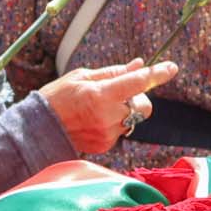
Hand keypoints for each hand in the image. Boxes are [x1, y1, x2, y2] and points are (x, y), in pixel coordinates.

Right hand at [37, 58, 178, 154]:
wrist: (40, 128)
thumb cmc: (58, 97)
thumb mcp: (82, 76)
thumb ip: (114, 72)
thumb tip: (139, 65)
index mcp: (101, 94)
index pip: (138, 82)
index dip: (157, 74)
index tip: (171, 67)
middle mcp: (108, 116)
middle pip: (144, 105)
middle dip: (137, 98)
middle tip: (117, 94)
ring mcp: (108, 133)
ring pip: (132, 119)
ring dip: (123, 111)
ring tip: (98, 109)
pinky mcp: (106, 145)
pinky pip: (121, 130)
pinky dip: (113, 123)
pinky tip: (93, 122)